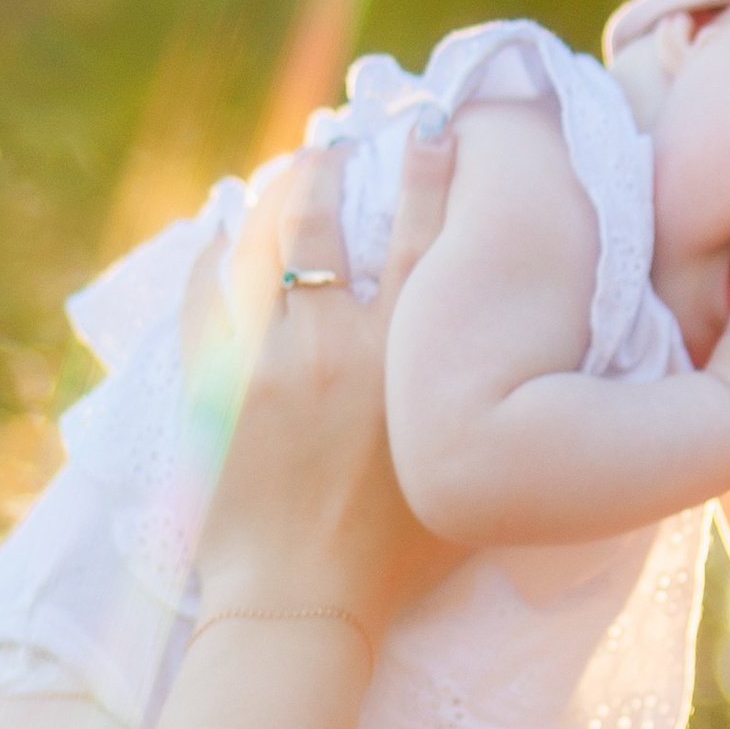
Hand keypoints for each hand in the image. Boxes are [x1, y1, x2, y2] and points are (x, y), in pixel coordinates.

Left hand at [185, 142, 460, 635]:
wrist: (301, 603)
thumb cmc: (400, 558)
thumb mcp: (468, 471)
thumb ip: (487, 408)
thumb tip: (524, 363)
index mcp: (406, 357)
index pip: (424, 230)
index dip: (432, 166)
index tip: (434, 124)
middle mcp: (337, 340)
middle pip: (330, 215)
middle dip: (335, 163)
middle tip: (341, 138)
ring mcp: (265, 355)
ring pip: (262, 241)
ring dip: (273, 194)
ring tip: (286, 169)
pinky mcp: (212, 382)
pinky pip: (204, 291)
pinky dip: (210, 250)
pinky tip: (216, 226)